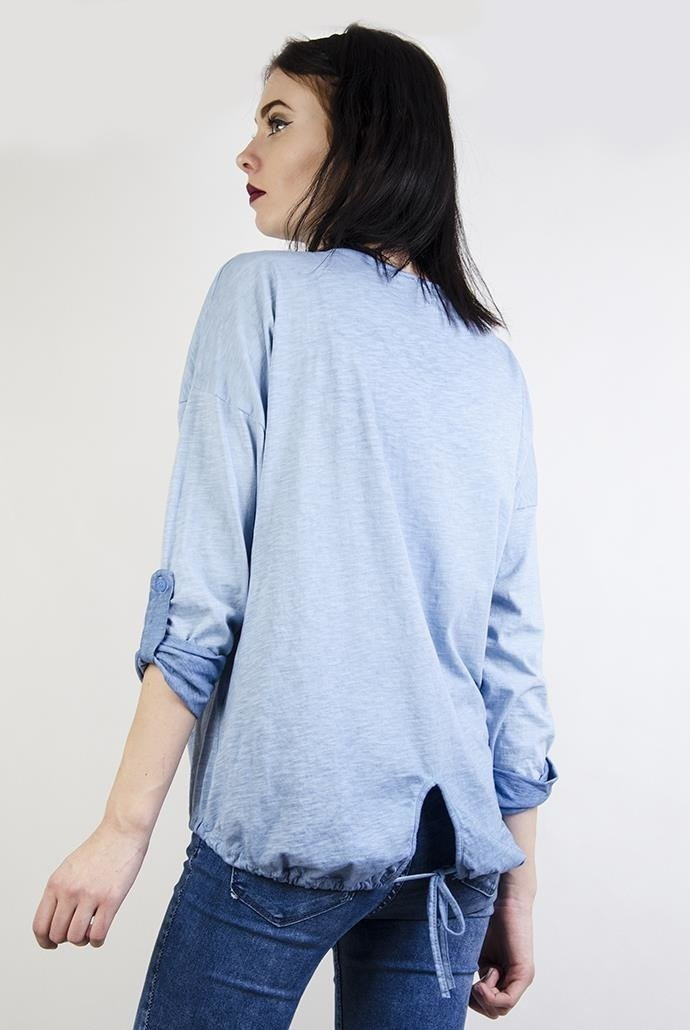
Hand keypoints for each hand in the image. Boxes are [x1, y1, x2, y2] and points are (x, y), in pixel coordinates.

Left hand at [32, 819, 149, 948]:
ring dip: (82, 940)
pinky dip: (97, 941)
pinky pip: (97, 935)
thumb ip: (60, 893)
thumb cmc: (99, 849)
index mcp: (56, 883)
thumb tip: (57, 922)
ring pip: (75, 938)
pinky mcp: (111, 899)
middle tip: (77, 931)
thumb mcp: (69, 869)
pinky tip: (100, 933)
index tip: (52, 944)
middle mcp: (69, 890)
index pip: (40, 925)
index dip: (44, 941)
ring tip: (89, 930)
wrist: (122, 832)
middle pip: (57, 934)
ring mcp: (90, 895)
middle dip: (66, 939)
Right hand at [469, 894, 535, 1017]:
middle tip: (474, 985)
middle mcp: (514, 979)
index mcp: (502, 974)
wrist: (503, 896)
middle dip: (479, 1003)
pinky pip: (507, 1000)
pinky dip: (492, 996)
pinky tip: (485, 979)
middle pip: (495, 1011)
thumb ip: (471, 970)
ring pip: (501, 1009)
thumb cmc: (488, 917)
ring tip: (480, 979)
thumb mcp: (475, 951)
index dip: (474, 1002)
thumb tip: (458, 991)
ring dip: (485, 998)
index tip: (464, 987)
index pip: (490, 1005)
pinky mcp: (524, 972)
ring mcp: (521, 978)